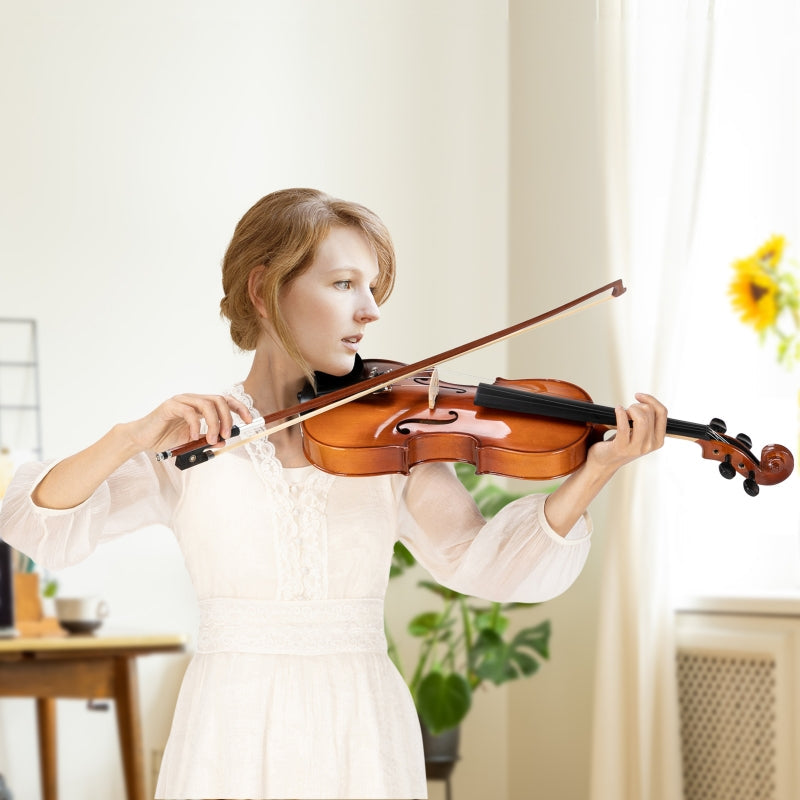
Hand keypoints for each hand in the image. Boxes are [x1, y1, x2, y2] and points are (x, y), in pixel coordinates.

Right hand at [121, 393, 253, 455]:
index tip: (249, 420)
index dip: (239, 408)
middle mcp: (193, 400)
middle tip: (225, 436)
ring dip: (213, 423)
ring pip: (206, 404)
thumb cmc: (166, 437)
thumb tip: (224, 441)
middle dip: (227, 418)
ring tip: (211, 439)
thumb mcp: (193, 440)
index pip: (225, 400)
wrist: (142, 439)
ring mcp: (181, 401)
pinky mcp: (169, 406)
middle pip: (219, 400)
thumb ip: (207, 439)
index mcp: (200, 405)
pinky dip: (195, 425)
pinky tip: (193, 437)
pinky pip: (188, 412)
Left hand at [585, 392, 666, 474]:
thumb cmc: (620, 445)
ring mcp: (637, 448)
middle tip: (626, 411)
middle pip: (649, 412)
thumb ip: (647, 421)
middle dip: (636, 406)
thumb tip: (646, 402)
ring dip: (630, 409)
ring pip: (641, 418)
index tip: (638, 396)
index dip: (650, 399)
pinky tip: (617, 410)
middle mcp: (650, 445)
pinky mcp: (621, 447)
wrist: (603, 462)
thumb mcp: (639, 434)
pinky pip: (624, 425)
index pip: (662, 412)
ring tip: (622, 412)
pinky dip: (620, 413)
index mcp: (658, 440)